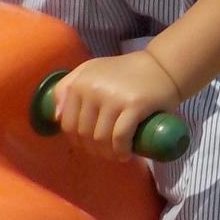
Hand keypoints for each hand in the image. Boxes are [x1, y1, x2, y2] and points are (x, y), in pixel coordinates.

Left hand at [51, 51, 182, 162]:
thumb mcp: (92, 70)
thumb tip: (56, 116)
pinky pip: (120, 138)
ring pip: (101, 139)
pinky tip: (126, 154)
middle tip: (107, 150)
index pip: (68, 124)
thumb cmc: (125, 71)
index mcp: (80, 82)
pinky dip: (121, 151)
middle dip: (94, 149)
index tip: (91, 143)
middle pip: (84, 134)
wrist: (163, 65)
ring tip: (116, 154)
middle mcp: (93, 89)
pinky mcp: (134, 106)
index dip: (77, 140)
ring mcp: (114, 98)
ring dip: (108, 154)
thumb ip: (68, 87)